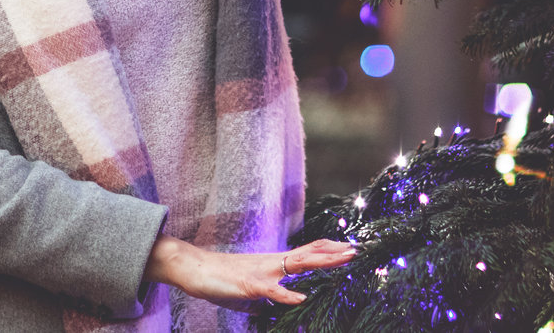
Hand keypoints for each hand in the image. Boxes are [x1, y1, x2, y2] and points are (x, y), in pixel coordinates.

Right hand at [144, 235, 355, 308]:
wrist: (196, 269)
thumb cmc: (223, 279)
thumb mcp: (252, 291)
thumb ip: (270, 298)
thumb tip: (283, 307)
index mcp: (274, 263)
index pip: (306, 252)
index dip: (328, 249)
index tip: (348, 247)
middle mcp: (272, 262)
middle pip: (308, 254)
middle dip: (334, 252)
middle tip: (356, 249)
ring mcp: (262, 272)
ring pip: (297, 264)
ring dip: (321, 261)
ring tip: (342, 260)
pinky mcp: (249, 285)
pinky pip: (271, 290)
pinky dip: (287, 295)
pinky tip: (302, 298)